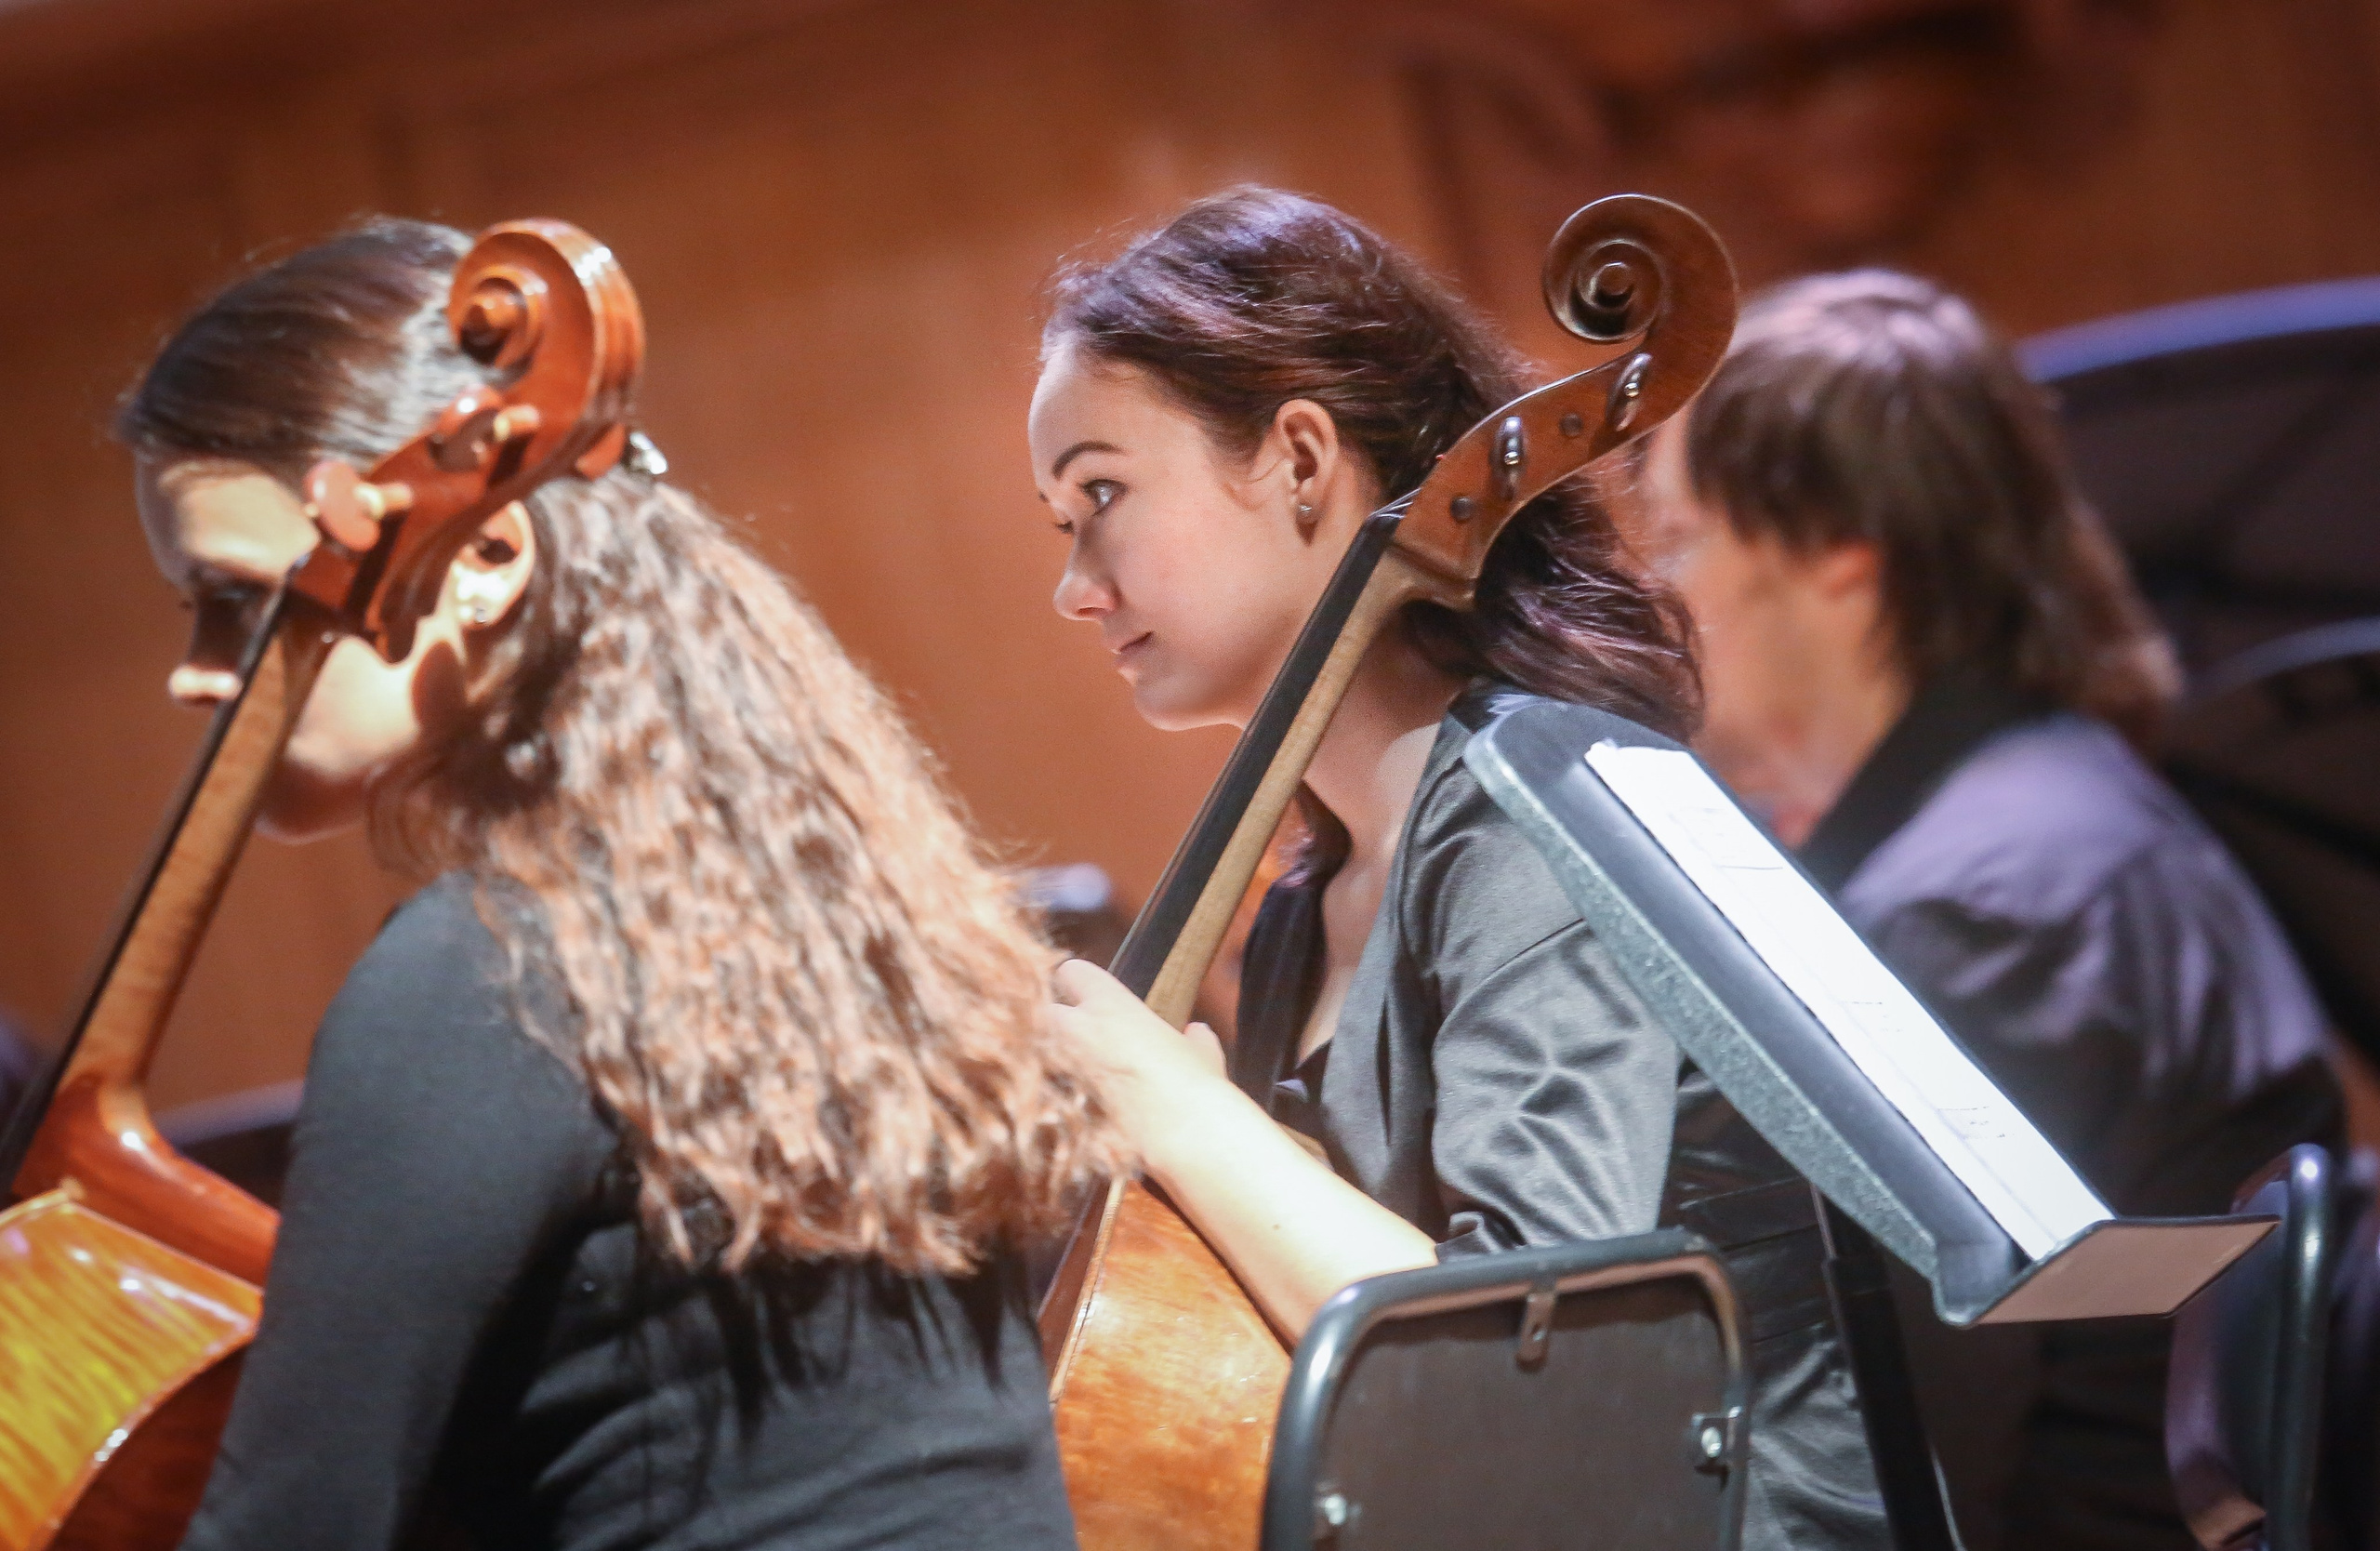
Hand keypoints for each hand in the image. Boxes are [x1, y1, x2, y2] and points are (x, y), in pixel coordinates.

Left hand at [1049, 958, 1229, 1164]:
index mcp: (1110, 1005)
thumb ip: (1193, 1039)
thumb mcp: (1201, 1054)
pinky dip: (1049, 1101)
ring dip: (1046, 1062)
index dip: (1077, 986)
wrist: (1181, 1136)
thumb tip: (1195, 1032)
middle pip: (1040, 1010)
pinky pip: (1041, 1094)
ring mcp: (1061, 1069)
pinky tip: (1070, 1114)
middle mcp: (1076, 1029)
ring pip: (1032, 1052)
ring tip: (1069, 1079)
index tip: (1085, 1000)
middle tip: (1072, 1040)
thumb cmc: (1195, 1086)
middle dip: (1050, 1023)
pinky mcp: (1054, 1106)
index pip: (1071, 973)